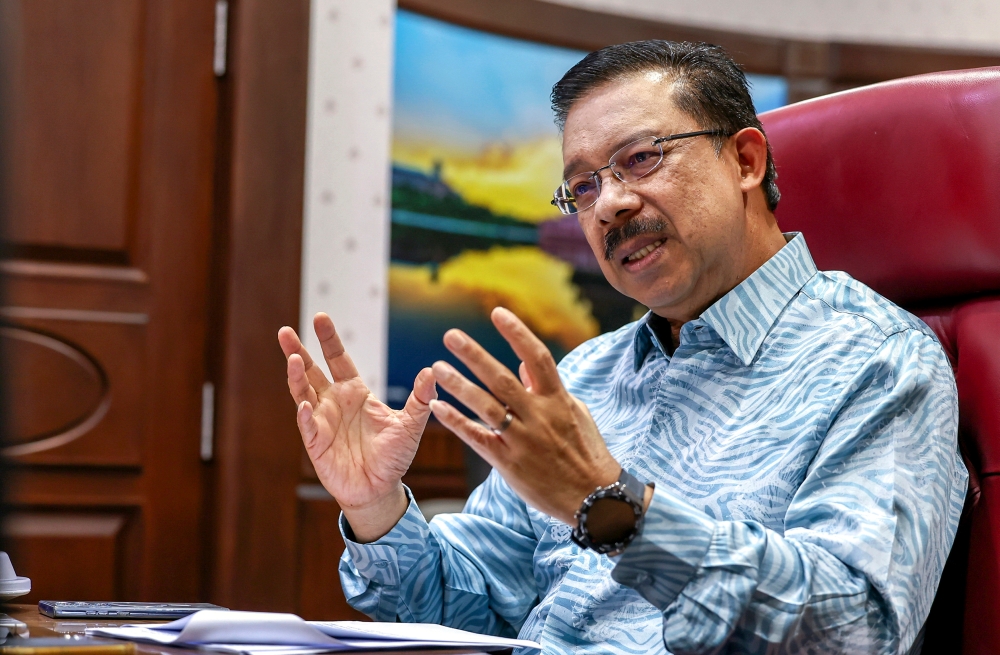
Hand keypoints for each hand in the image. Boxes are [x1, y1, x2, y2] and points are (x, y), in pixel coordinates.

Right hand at [278, 313, 436, 540]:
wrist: (380, 489)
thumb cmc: (394, 456)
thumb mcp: (411, 426)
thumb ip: (421, 399)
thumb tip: (432, 371)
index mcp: (355, 392)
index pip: (338, 359)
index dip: (329, 339)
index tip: (321, 317)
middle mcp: (334, 402)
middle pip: (311, 371)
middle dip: (298, 351)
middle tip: (284, 332)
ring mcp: (322, 420)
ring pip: (302, 393)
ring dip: (296, 377)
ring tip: (293, 359)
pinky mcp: (316, 442)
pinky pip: (308, 425)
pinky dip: (305, 414)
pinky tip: (305, 405)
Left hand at [428, 307, 620, 524]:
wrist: (594, 498)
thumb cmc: (586, 452)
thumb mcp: (574, 413)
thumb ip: (547, 389)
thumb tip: (525, 366)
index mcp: (557, 400)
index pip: (537, 357)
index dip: (517, 333)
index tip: (497, 313)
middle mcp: (539, 416)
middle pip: (502, 379)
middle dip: (475, 355)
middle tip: (451, 335)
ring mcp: (523, 440)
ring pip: (486, 407)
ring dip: (459, 385)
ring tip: (437, 367)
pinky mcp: (509, 463)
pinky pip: (478, 438)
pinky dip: (457, 422)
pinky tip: (438, 407)